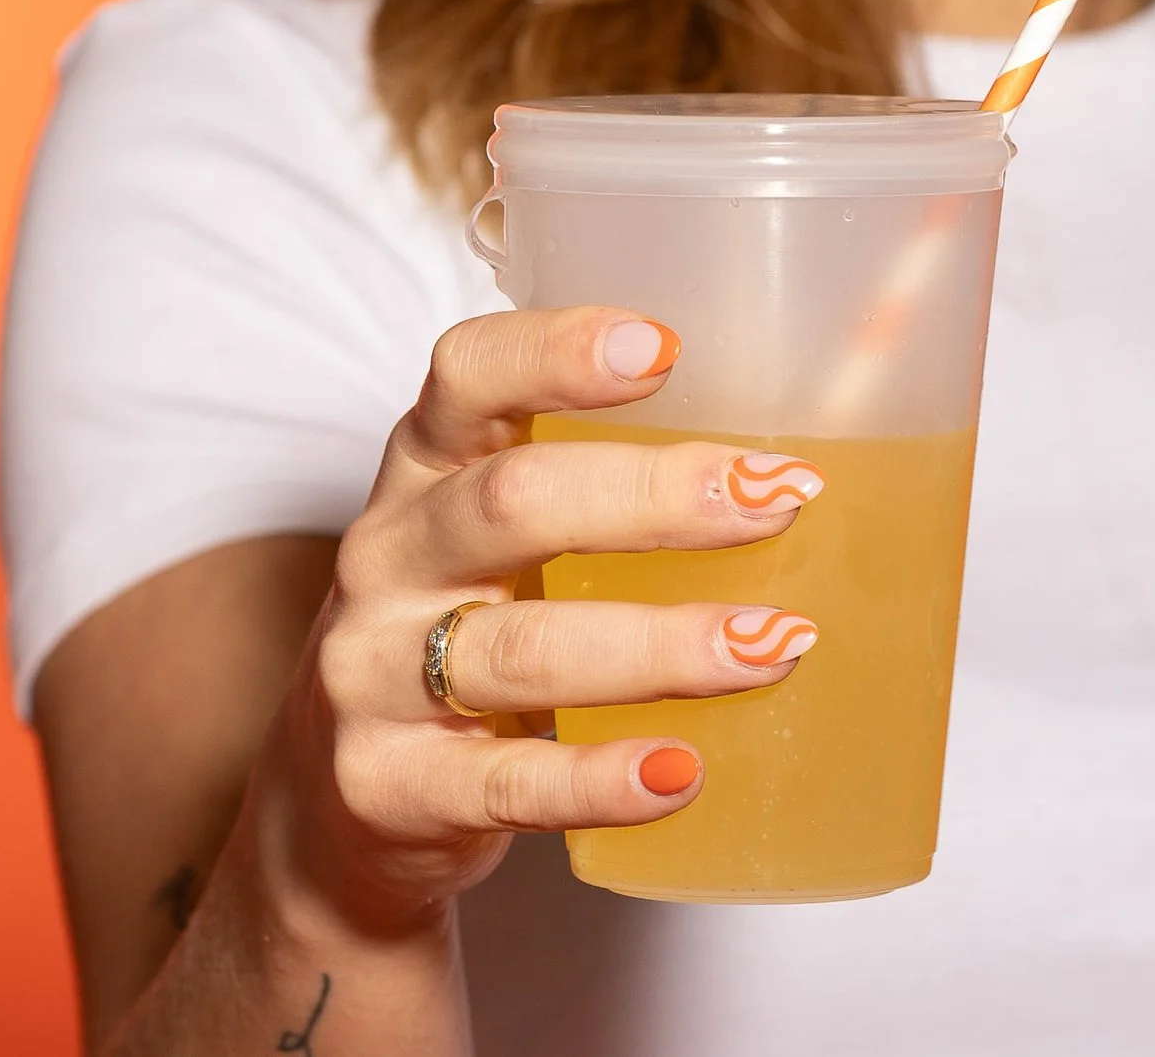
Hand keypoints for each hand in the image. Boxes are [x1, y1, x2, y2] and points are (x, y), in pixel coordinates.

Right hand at [245, 306, 822, 934]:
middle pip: (515, 502)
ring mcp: (375, 674)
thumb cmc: (472, 630)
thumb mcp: (515, 542)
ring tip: (777, 643)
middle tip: (781, 499)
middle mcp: (391, 555)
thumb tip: (813, 462)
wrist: (340, 806)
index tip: (665, 348)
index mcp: (427, 468)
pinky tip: (682, 771)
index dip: (557, 351)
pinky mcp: (390, 787)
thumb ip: (624, 492)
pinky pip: (506, 780)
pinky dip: (602, 778)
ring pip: (526, 648)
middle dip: (660, 497)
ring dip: (666, 644)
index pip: (467, 375)